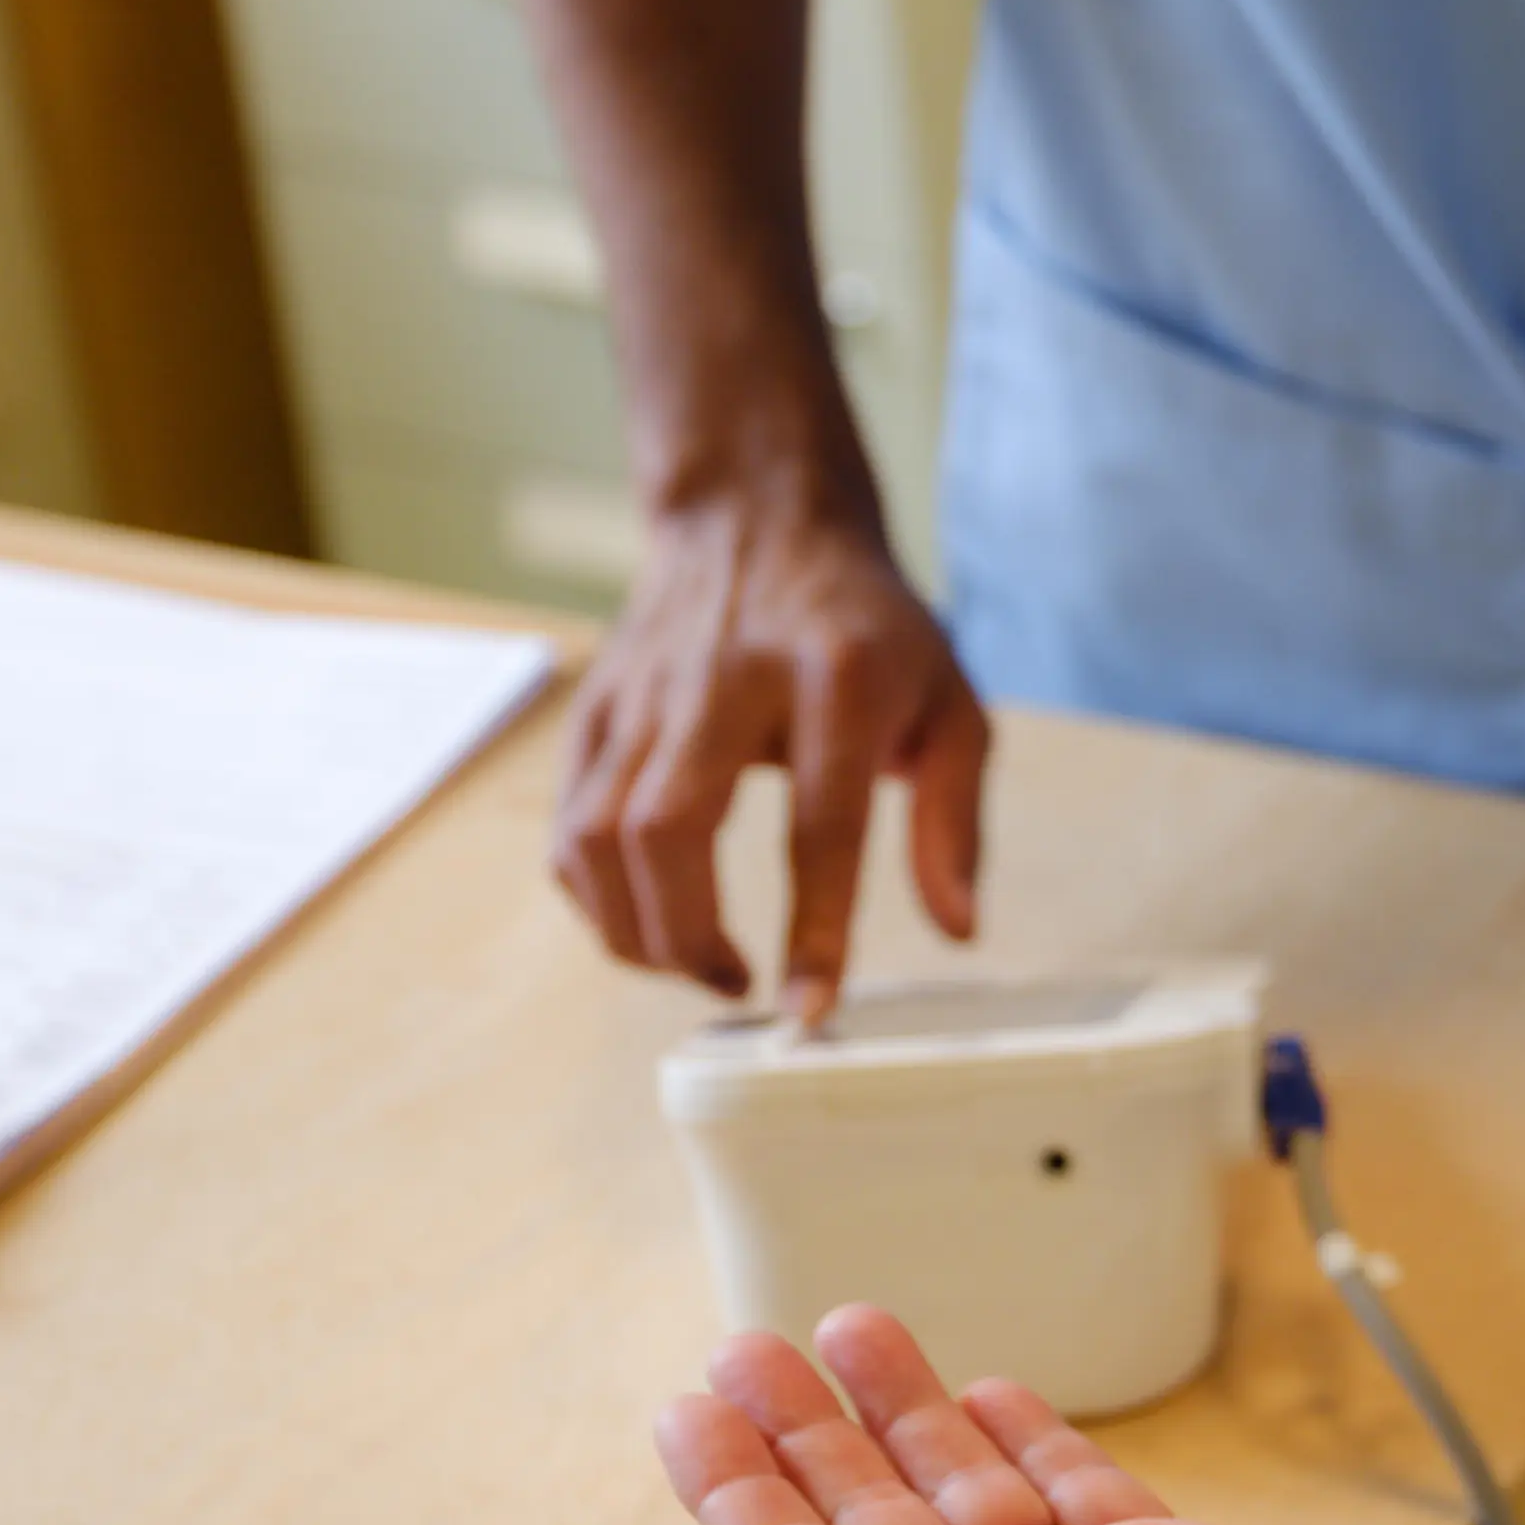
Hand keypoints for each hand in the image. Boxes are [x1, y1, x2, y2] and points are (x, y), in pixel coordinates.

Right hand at [554, 487, 989, 1015]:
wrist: (761, 514)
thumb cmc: (869, 629)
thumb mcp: (949, 704)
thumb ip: (954, 819)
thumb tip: (958, 930)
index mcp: (837, 678)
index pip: (820, 822)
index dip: (815, 927)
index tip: (809, 1010)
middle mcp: (725, 681)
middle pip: (668, 830)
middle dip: (689, 937)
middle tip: (735, 982)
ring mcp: (644, 693)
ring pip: (596, 835)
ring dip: (635, 929)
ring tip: (694, 960)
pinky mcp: (593, 709)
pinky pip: (566, 826)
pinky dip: (594, 896)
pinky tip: (645, 916)